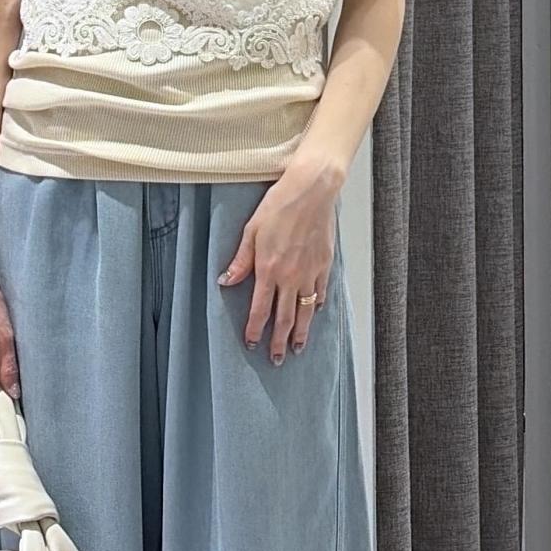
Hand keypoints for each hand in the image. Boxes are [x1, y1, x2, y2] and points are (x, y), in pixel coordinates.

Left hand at [217, 165, 339, 363]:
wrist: (312, 191)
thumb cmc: (280, 205)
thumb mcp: (251, 230)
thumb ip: (240, 260)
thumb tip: (226, 281)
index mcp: (269, 269)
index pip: (260, 308)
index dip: (255, 329)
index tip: (251, 343)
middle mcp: (290, 276)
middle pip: (284, 317)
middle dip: (279, 341)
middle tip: (276, 359)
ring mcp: (310, 273)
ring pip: (305, 311)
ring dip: (300, 332)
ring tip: (297, 348)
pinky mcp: (325, 265)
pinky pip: (321, 293)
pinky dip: (317, 306)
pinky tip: (314, 314)